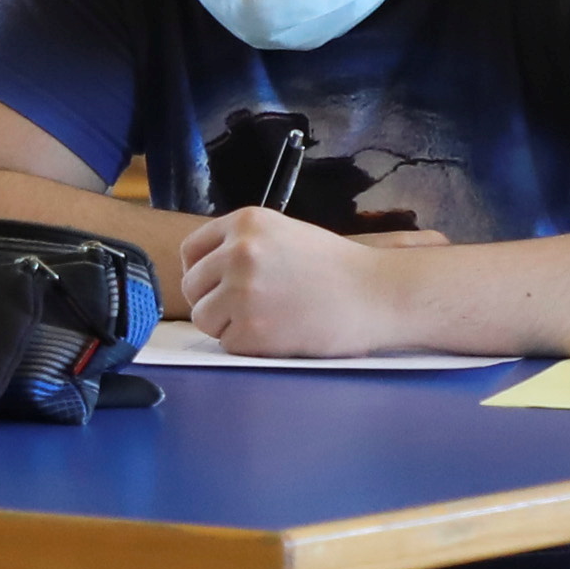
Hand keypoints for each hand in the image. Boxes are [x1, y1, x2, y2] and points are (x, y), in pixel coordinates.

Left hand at [176, 209, 403, 355]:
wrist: (377, 294)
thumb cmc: (336, 269)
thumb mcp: (284, 234)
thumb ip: (242, 245)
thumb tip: (203, 271)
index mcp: (245, 222)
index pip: (192, 250)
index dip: (200, 272)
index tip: (215, 285)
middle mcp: (238, 252)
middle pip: (193, 287)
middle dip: (214, 301)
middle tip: (247, 309)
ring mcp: (241, 291)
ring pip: (204, 318)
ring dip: (227, 326)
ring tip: (266, 321)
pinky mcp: (251, 328)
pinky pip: (227, 343)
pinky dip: (247, 346)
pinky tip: (278, 335)